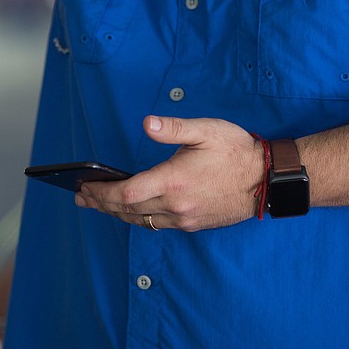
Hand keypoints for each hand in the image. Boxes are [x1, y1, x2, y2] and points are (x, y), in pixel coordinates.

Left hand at [75, 116, 265, 231]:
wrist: (267, 180)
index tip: (85, 186)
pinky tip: (130, 210)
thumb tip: (147, 124)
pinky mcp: (192, 223)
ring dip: (115, 213)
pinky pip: (156, 224)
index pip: (126, 194)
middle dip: (101, 203)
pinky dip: (137, 217)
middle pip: (127, 210)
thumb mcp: (206, 130)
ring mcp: (184, 218)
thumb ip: (174, 128)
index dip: (102, 192)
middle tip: (81, 197)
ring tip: (97, 204)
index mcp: (174, 181)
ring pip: (140, 220)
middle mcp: (176, 205)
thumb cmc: (237, 150)